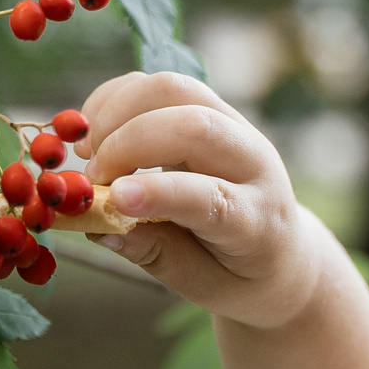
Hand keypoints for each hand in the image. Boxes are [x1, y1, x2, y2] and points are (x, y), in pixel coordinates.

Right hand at [72, 70, 340, 328]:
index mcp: (257, 218)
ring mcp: (236, 127)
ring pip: (175, 90)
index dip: (160, 193)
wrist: (280, 247)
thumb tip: (97, 226)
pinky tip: (97, 134)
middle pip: (194, 125)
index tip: (112, 198)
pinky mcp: (212, 108)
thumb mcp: (200, 283)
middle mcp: (255, 161)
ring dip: (117, 113)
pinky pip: (162, 85)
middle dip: (128, 144)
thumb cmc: (236, 273)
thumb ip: (153, 253)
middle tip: (92, 180)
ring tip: (89, 155)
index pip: (212, 197)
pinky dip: (118, 98)